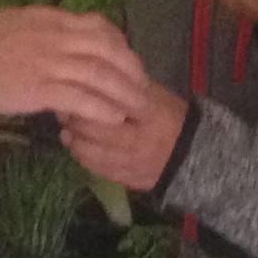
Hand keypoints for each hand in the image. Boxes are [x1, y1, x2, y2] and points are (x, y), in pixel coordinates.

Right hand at [0, 6, 150, 126]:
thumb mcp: (15, 23)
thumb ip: (43, 30)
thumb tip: (61, 40)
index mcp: (50, 19)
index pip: (98, 26)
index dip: (120, 45)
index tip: (128, 61)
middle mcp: (55, 37)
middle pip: (108, 49)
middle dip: (131, 70)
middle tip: (142, 88)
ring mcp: (49, 63)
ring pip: (100, 75)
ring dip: (124, 93)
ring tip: (137, 109)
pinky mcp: (40, 89)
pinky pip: (81, 99)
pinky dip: (101, 109)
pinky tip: (113, 119)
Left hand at [62, 78, 190, 195]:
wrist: (189, 154)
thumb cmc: (169, 116)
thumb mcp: (153, 93)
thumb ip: (124, 84)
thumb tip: (88, 78)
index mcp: (146, 113)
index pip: (106, 104)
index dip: (86, 97)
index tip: (75, 90)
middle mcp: (137, 140)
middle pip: (92, 129)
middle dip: (74, 119)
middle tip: (67, 110)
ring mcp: (130, 163)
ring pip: (88, 151)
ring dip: (74, 138)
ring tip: (70, 129)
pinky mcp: (125, 179)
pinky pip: (94, 168)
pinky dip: (82, 154)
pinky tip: (81, 144)